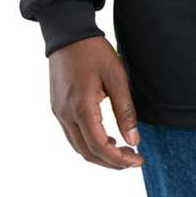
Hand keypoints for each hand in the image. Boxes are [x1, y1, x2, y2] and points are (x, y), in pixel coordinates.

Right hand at [48, 35, 144, 169]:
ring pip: (78, 147)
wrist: (68, 34)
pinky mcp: (57, 108)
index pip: (99, 147)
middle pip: (87, 153)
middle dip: (111, 162)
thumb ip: (125, 110)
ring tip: (122, 149)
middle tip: (133, 158)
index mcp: (81, 107)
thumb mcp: (116, 76)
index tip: (138, 159)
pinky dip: (89, 143)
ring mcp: (58, 113)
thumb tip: (134, 140)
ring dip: (100, 154)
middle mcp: (66, 115)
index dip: (119, 159)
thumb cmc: (94, 51)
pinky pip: (72, 136)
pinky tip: (105, 137)